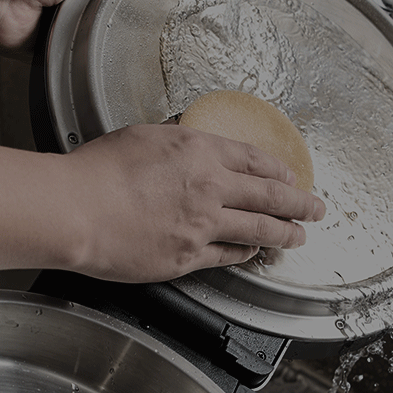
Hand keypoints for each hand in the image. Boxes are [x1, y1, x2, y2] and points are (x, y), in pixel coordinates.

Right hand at [61, 124, 325, 282]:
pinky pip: (227, 255)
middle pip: (269, 196)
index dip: (279, 170)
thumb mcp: (143, 136)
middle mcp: (210, 186)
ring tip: (299, 237)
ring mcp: (202, 224)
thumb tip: (190, 146)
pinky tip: (253, 252)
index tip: (291, 176)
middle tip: (317, 209)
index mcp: (200, 151)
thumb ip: (176, 142)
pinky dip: (245, 253)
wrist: (76, 209)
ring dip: (285, 233)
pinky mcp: (188, 256)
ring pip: (258, 230)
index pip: (254, 160)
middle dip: (300, 203)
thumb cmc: (97, 170)